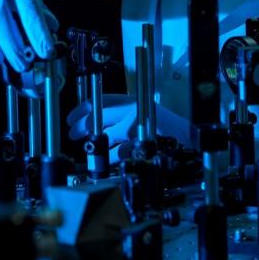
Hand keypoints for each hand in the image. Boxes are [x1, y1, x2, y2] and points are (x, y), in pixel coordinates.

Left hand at [66, 94, 192, 162]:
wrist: (187, 136)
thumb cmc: (163, 126)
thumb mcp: (139, 112)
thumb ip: (118, 115)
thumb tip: (91, 122)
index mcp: (130, 100)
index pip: (98, 100)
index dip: (80, 110)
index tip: (71, 118)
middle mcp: (131, 110)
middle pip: (97, 117)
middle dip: (81, 127)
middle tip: (74, 134)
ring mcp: (135, 127)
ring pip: (105, 136)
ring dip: (95, 145)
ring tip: (92, 150)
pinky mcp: (139, 142)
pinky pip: (118, 153)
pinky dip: (110, 157)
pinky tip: (108, 159)